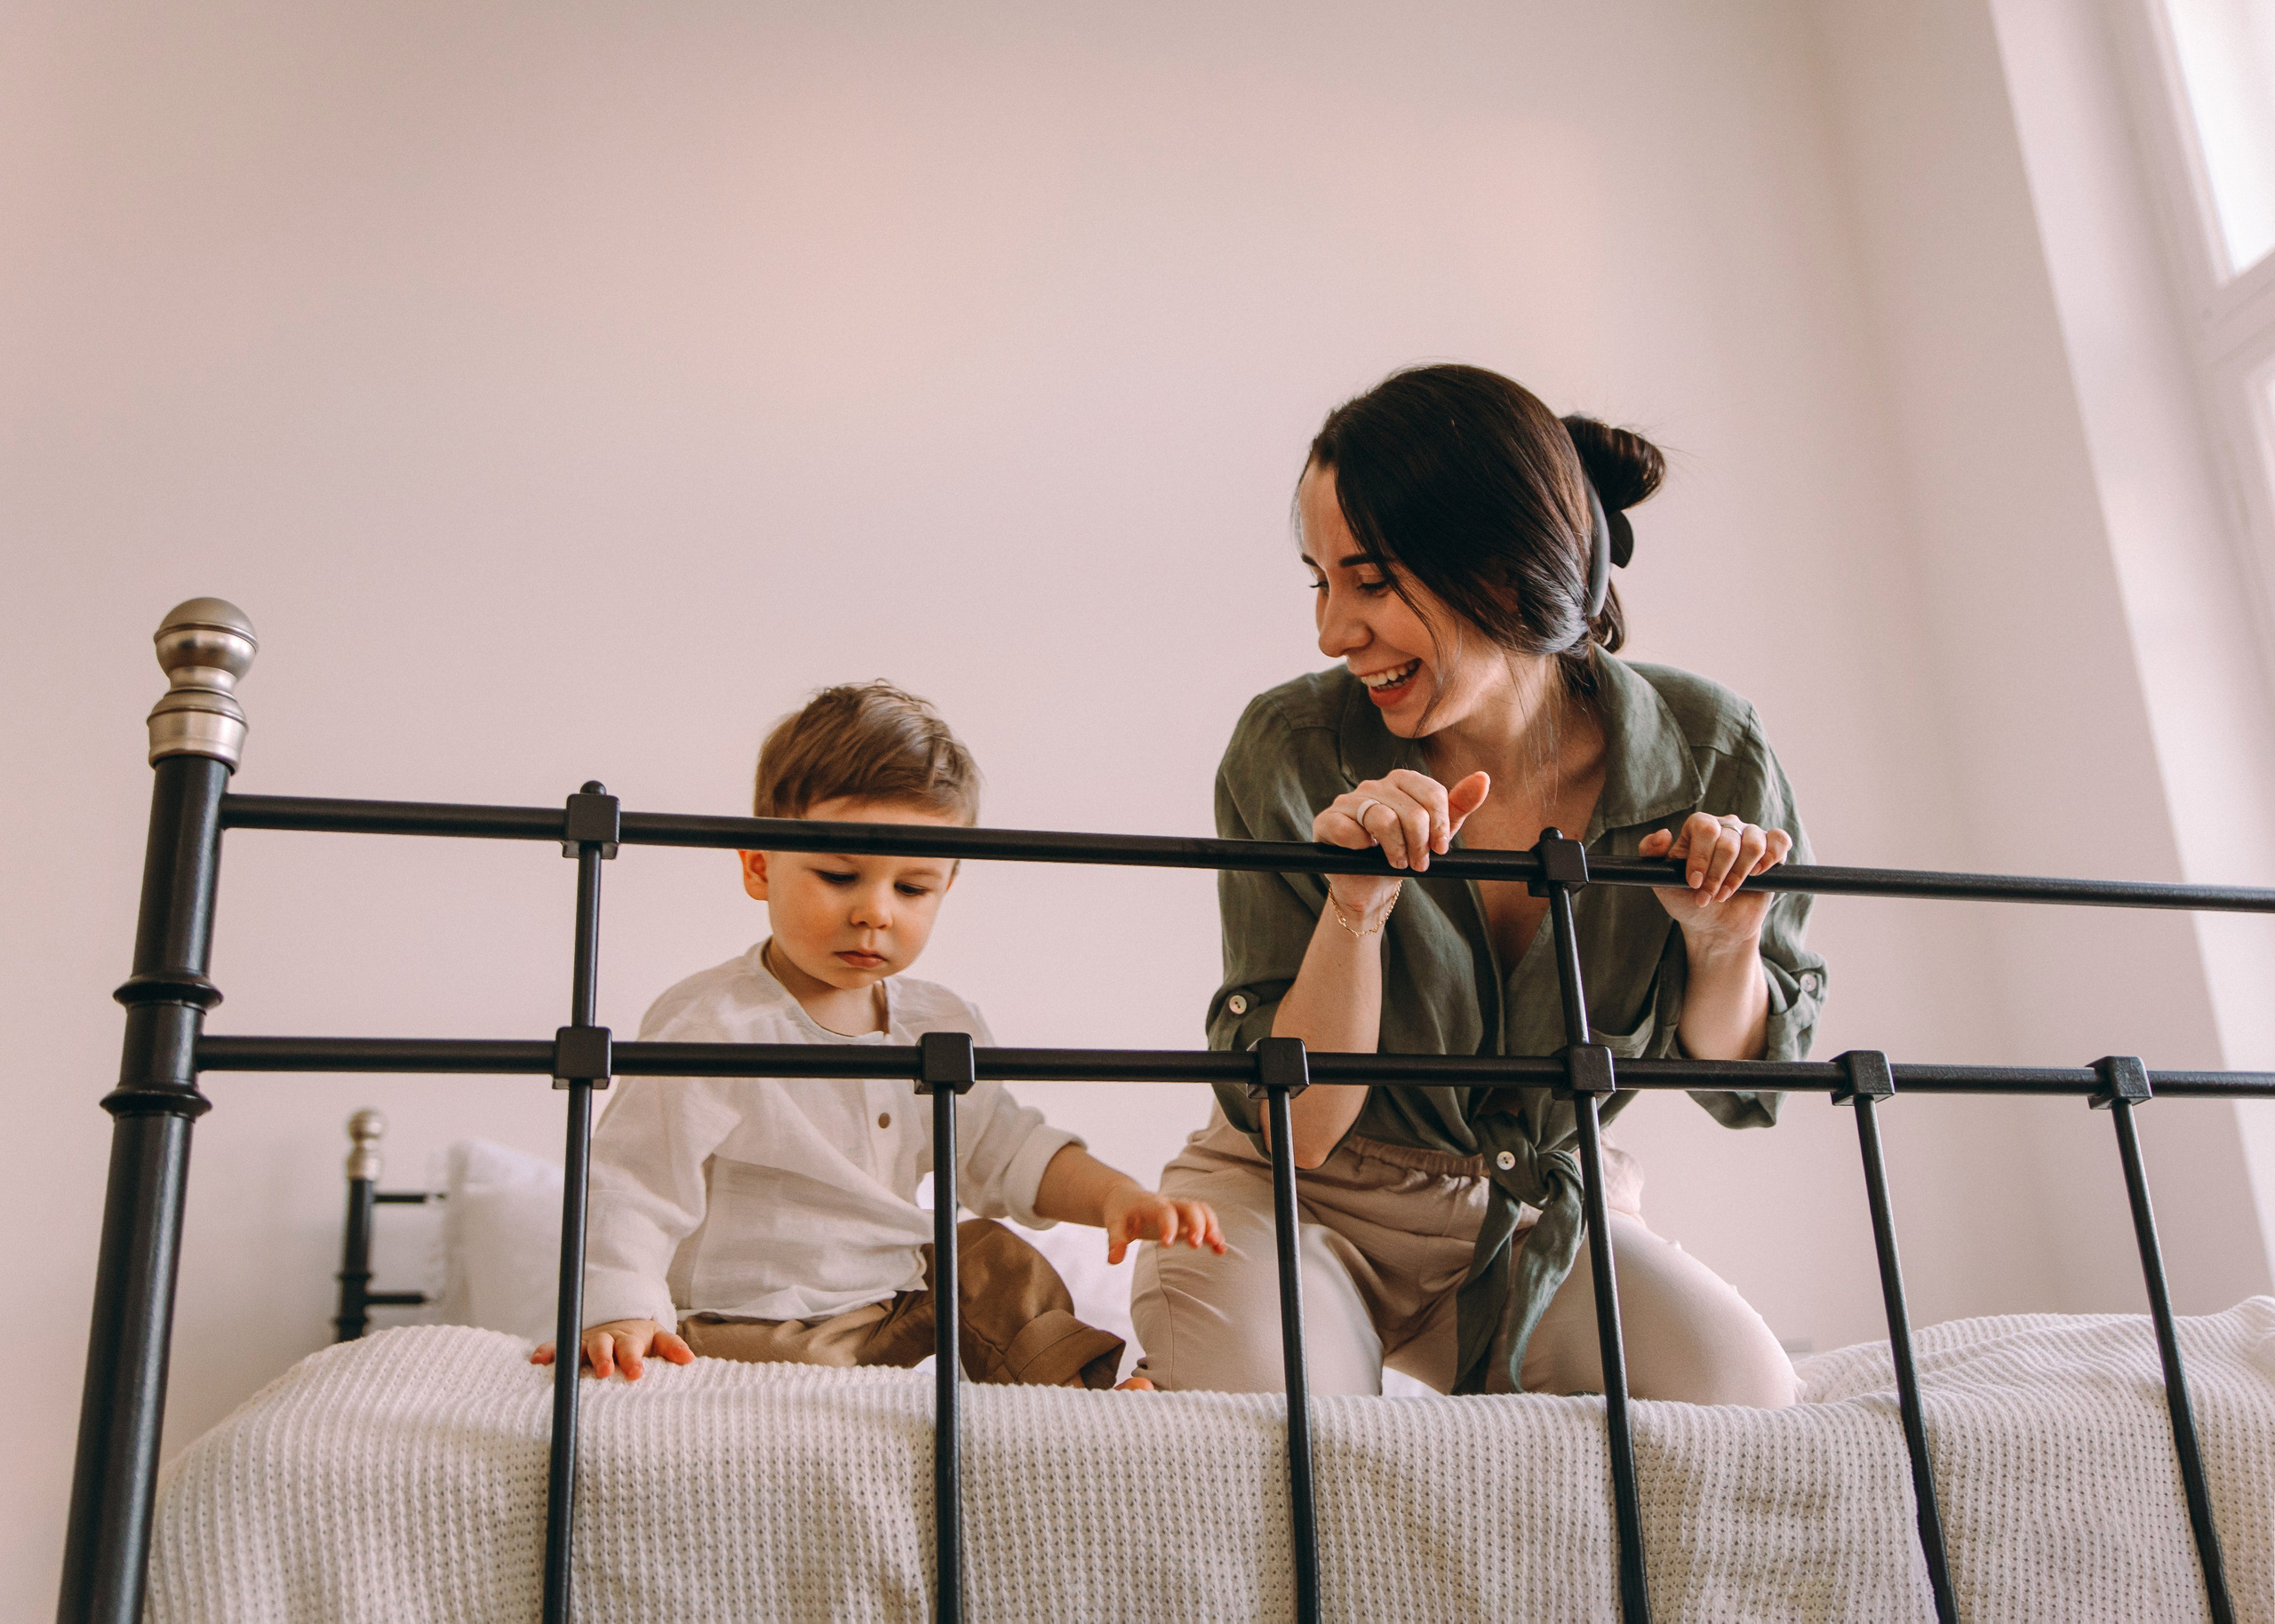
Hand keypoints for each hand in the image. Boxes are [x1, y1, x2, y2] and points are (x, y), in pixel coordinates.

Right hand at [530, 1317, 694, 1380]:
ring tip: (562, 1369)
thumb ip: (672, 1348)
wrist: (620, 1323)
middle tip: (605, 1372)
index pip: (632, 1349)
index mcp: (629, 1340)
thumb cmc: (640, 1340)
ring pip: (578, 1347)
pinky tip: (536, 1361)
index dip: (633, 1361)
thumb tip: (690, 1359)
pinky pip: (556, 1347)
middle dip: (603, 1358)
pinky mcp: (571, 1346)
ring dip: (571, 1356)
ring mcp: (586, 1342)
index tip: (637, 1374)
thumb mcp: (658, 1339)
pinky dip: (547, 1352)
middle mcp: (606, 1340)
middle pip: (603, 1346)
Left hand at [1099, 1184, 1225, 1265]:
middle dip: (1197, 1224)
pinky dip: (1215, 1234)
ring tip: (1217, 1246)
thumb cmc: (1120, 1213)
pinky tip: (1221, 1250)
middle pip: (1191, 1206)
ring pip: (1202, 1211)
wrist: (1126, 1198)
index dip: (1168, 1225)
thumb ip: (1115, 1241)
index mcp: (1151, 1204)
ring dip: (1212, 1226)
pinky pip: (1206, 1222)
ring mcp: (1180, 1212)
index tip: (1167, 1244)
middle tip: (1196, 1244)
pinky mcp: (1186, 1221)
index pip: (1164, 1210)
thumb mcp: (1113, 1224)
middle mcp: (1170, 1205)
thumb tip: (1114, 1260)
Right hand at [1314, 768, 1491, 914]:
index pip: (1431, 793)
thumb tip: (1482, 779)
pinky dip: (1361, 846)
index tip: (1441, 849)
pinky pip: (1349, 830)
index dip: (1440, 825)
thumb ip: (1458, 805)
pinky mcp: (1326, 821)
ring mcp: (1348, 802)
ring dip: (1396, 849)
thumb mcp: (1435, 832)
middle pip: (1411, 810)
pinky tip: (1364, 853)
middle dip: (1420, 844)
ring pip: (1383, 819)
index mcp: (1401, 782)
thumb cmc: (1402, 852)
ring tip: (1397, 863)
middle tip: (1419, 863)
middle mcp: (1373, 786)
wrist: (1370, 884)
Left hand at [1640, 812, 1791, 949]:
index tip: (1694, 883)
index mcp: (1698, 828)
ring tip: (1727, 892)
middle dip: (1718, 874)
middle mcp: (1725, 827)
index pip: (1704, 828)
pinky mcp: (1772, 851)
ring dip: (1739, 874)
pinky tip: (1757, 874)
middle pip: (1728, 840)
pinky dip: (1771, 857)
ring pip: (1753, 843)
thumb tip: (1663, 834)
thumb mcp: (1661, 881)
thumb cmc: (1687, 900)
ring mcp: (1749, 837)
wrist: (1715, 926)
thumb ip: (1651, 854)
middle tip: (1709, 896)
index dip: (1701, 857)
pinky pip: (1779, 840)